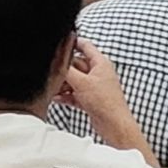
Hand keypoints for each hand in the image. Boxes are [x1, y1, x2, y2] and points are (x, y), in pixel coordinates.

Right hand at [57, 39, 157, 164]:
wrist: (114, 125)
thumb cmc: (106, 102)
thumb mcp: (81, 83)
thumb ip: (66, 71)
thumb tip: (56, 62)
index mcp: (100, 63)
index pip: (85, 46)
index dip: (73, 43)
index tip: (61, 42)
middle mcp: (98, 73)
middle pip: (76, 66)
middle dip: (64, 71)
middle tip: (53, 75)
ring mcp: (94, 87)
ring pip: (74, 81)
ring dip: (63, 85)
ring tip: (53, 89)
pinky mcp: (91, 99)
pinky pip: (75, 94)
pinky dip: (67, 96)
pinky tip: (58, 99)